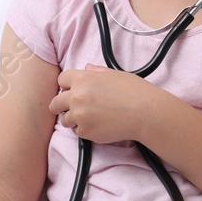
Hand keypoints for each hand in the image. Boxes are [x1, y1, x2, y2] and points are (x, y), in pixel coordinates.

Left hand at [49, 64, 165, 143]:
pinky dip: (85, 130)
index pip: (62, 80)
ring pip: (65, 120)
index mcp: (83, 79)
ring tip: (88, 118)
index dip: (66, 85)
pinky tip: (98, 125)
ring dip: (73, 119)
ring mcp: (79, 115)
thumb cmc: (134, 92)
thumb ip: (96, 72)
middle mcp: (77, 96)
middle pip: (56, 102)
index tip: (68, 90)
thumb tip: (86, 68)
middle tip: (61, 108)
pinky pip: (78, 132)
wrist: (145, 113)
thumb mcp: (114, 74)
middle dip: (60, 105)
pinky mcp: (85, 131)